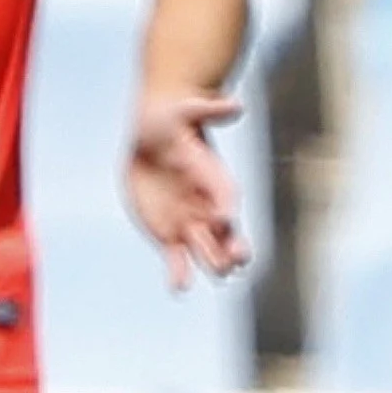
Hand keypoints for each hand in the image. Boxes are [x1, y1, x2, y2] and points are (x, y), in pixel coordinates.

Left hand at [130, 86, 250, 289]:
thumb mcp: (188, 111)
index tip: (226, 219)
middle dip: (230, 247)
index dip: (226, 209)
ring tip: (218, 275)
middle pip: (225, 233)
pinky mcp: (169, 233)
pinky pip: (177, 258)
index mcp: (216, 180)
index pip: (227, 199)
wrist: (155, 136)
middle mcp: (208, 207)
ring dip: (211, 262)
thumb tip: (236, 105)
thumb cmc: (175, 121)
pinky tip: (178, 287)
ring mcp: (190, 223)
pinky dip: (179, 273)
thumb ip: (209, 111)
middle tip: (233, 262)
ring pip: (206, 250)